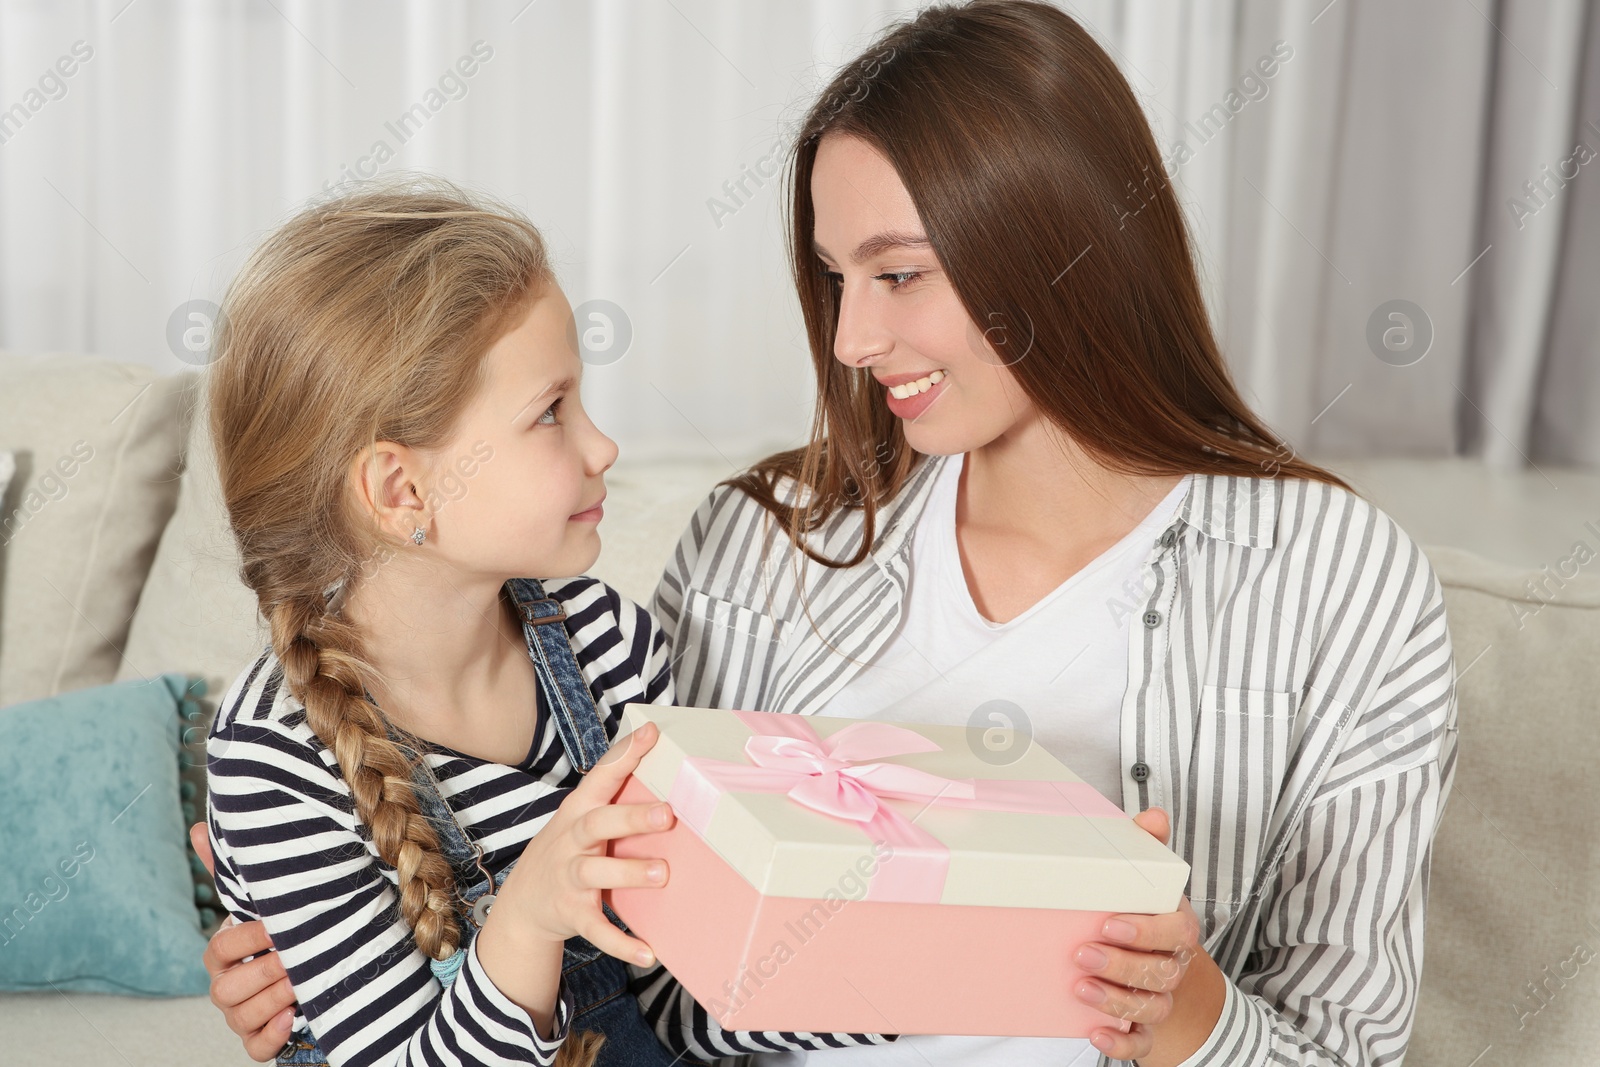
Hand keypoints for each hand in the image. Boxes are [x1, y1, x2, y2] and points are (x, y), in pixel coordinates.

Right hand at [190, 823, 295, 1060]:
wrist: (316, 968)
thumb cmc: (283, 930)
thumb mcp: (263, 900)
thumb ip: (230, 870)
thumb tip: (199, 827)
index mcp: (224, 953)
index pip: (219, 949)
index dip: (245, 940)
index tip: (276, 927)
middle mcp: (227, 987)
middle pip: (226, 989)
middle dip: (262, 972)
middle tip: (293, 956)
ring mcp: (241, 1016)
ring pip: (241, 1018)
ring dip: (272, 1000)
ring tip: (300, 983)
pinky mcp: (261, 1041)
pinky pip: (256, 1048)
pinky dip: (272, 1036)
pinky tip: (292, 1016)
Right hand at [489, 720, 675, 965]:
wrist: (522, 906)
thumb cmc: (567, 853)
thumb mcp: (581, 820)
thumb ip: (615, 795)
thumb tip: (657, 752)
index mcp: (579, 813)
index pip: (601, 777)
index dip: (624, 755)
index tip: (652, 733)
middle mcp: (572, 842)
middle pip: (597, 824)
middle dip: (630, 818)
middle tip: (667, 814)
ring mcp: (569, 878)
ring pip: (595, 873)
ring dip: (627, 873)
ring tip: (661, 874)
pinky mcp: (571, 913)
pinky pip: (596, 929)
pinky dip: (620, 942)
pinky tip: (648, 952)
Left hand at [1072, 808, 1223, 1064]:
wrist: (1163, 970)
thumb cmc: (1147, 916)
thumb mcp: (1149, 880)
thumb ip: (1148, 848)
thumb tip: (1154, 815)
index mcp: (1176, 928)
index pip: (1174, 932)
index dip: (1145, 931)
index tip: (1109, 924)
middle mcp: (1172, 966)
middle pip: (1158, 971)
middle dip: (1121, 965)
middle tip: (1083, 953)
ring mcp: (1161, 999)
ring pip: (1149, 1006)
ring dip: (1115, 999)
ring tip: (1080, 988)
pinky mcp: (1145, 1028)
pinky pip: (1140, 1042)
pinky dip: (1120, 1043)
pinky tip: (1095, 1033)